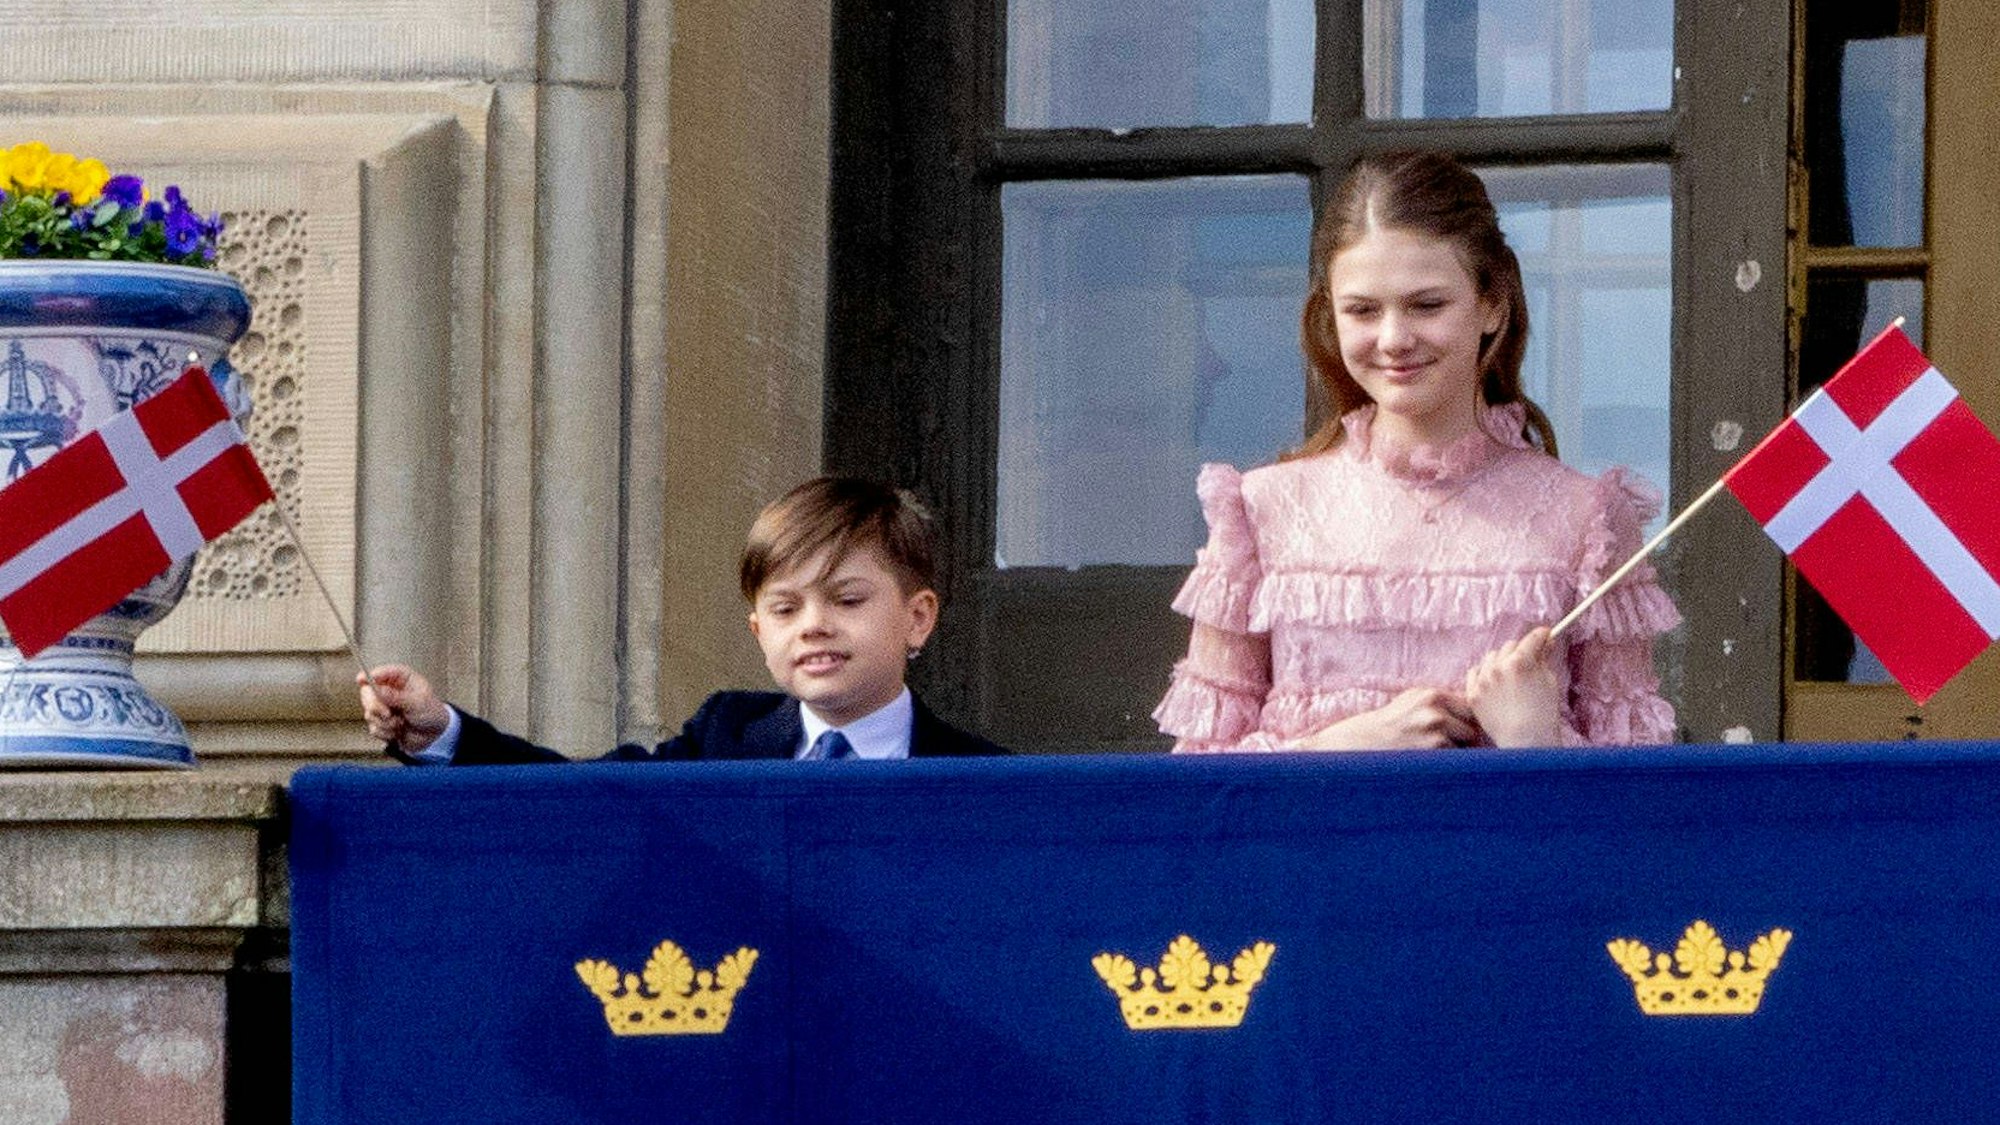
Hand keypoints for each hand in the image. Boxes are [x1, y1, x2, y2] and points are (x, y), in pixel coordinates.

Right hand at [357, 664, 451, 752]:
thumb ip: (397, 697)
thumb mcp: (418, 702)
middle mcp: (389, 691)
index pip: (381, 673)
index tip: (361, 680)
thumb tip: (378, 689)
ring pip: (369, 713)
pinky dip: (386, 732)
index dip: (369, 676)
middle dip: (376, 706)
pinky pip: (373, 728)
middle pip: (367, 693)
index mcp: (401, 679)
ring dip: (386, 723)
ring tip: (402, 723)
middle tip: (388, 714)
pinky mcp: (380, 723)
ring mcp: (383, 707)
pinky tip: (398, 731)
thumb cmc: (431, 713)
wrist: (434, 735)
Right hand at [1289, 687, 1478, 750]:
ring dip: (1457, 753)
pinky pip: (1458, 758)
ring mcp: (1435, 727)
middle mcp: (1434, 708)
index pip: (1468, 708)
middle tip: (1442, 748)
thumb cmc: (1388, 729)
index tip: (1450, 734)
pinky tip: (1428, 764)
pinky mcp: (1435, 748)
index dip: (1462, 724)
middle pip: (1472, 725)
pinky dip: (1448, 764)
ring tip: (1432, 756)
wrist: (1360, 747)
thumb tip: (1474, 715)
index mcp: (1430, 695)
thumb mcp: (1410, 705)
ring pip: (1468, 743)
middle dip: (1464, 739)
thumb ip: (1439, 705)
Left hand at [1464, 627, 1562, 747]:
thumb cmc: (1543, 714)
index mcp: (1520, 662)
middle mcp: (1498, 667)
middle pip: (1510, 646)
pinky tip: (1493, 681)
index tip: (1546, 635)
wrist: (1526, 741)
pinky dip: (1484, 673)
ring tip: (1511, 674)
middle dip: (1521, 650)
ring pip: (1491, 657)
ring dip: (1501, 661)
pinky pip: (1475, 672)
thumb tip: (1545, 642)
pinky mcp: (1473, 693)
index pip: (1532, 639)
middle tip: (1529, 658)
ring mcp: (1483, 680)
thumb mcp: (1549, 681)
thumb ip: (1543, 659)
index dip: (1542, 635)